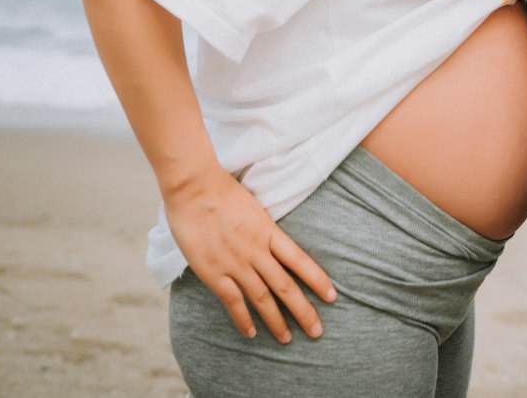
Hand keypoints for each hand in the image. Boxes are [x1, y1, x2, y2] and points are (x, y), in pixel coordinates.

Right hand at [164, 166, 336, 342]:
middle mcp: (256, 250)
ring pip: (262, 298)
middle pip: (285, 286)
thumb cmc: (222, 189)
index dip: (317, 279)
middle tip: (317, 331)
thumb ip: (264, 227)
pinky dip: (243, 319)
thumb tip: (274, 242)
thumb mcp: (254, 206)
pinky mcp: (214, 272)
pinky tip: (251, 332)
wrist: (194, 187)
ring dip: (276, 321)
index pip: (300, 259)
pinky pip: (232, 301)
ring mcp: (235, 263)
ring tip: (287, 339)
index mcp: (268, 230)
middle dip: (303, 310)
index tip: (332, 296)